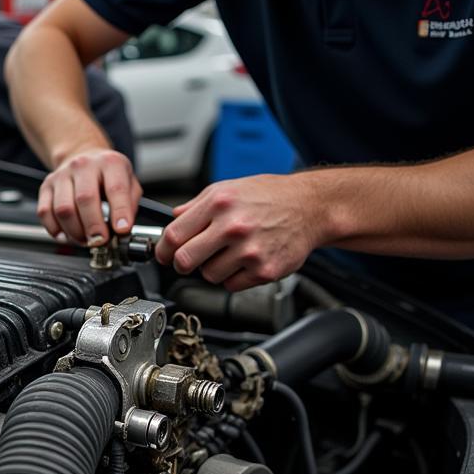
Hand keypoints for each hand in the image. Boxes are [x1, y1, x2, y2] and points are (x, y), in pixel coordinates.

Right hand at [37, 149, 142, 244]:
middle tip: (100, 240)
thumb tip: (122, 230)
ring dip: (75, 232)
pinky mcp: (47, 186)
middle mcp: (84, 165)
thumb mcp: (129, 184)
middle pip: (85, 199)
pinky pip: (45, 212)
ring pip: (63, 209)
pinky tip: (66, 235)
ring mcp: (62, 175)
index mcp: (110, 163)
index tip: (121, 229)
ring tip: (84, 239)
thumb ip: (129, 206)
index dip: (120, 212)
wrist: (85, 158)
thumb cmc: (108, 175)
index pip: (116, 188)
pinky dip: (55, 230)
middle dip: (93, 226)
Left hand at [154, 172, 323, 290]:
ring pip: (208, 276)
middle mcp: (233, 227)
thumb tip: (172, 220)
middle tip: (189, 260)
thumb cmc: (269, 196)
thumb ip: (196, 206)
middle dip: (182, 263)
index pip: (174, 236)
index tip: (164, 254)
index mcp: (219, 204)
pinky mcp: (264, 270)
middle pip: (185, 261)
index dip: (163, 250)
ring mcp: (250, 251)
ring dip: (212, 269)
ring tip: (229, 252)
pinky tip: (245, 260)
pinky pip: (231, 285)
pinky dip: (233, 277)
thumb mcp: (228, 189)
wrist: (310, 207)